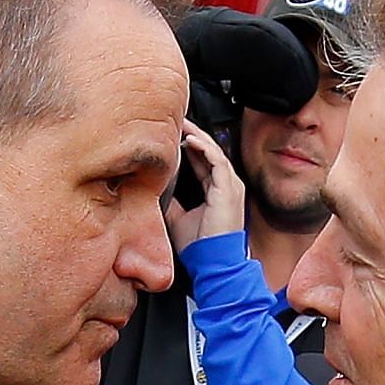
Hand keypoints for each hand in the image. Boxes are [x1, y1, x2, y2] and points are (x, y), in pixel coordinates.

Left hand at [165, 119, 247, 252]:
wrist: (214, 263)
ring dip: (198, 137)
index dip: (189, 147)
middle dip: (193, 136)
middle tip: (177, 122)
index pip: (204, 162)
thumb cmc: (201, 247)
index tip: (174, 137)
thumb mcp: (178, 218)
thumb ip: (171, 201)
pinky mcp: (229, 189)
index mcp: (217, 192)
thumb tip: (155, 189)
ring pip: (214, 152)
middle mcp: (226, 186)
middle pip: (210, 152)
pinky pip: (218, 161)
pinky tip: (191, 139)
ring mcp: (230, 186)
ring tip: (183, 126)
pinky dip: (205, 148)